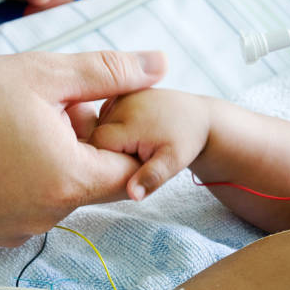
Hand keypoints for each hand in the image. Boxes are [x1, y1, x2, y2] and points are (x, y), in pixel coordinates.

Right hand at [0, 50, 165, 246]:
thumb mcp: (48, 73)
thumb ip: (112, 72)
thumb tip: (163, 65)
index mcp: (68, 180)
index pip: (127, 172)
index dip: (119, 140)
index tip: (91, 113)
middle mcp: (46, 216)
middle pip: (91, 184)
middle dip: (83, 149)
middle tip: (47, 113)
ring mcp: (14, 230)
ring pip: (59, 196)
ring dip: (54, 166)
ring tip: (18, 130)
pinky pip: (28, 209)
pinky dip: (26, 184)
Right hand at [90, 89, 210, 200]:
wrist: (195, 115)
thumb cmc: (185, 140)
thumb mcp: (173, 161)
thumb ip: (151, 177)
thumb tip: (133, 195)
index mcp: (126, 122)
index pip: (96, 147)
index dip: (106, 161)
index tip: (127, 163)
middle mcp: (118, 103)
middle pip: (95, 136)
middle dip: (108, 151)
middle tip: (136, 154)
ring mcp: (117, 95)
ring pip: (97, 126)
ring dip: (110, 139)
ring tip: (136, 143)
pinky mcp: (118, 93)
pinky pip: (104, 116)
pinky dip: (112, 127)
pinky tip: (131, 133)